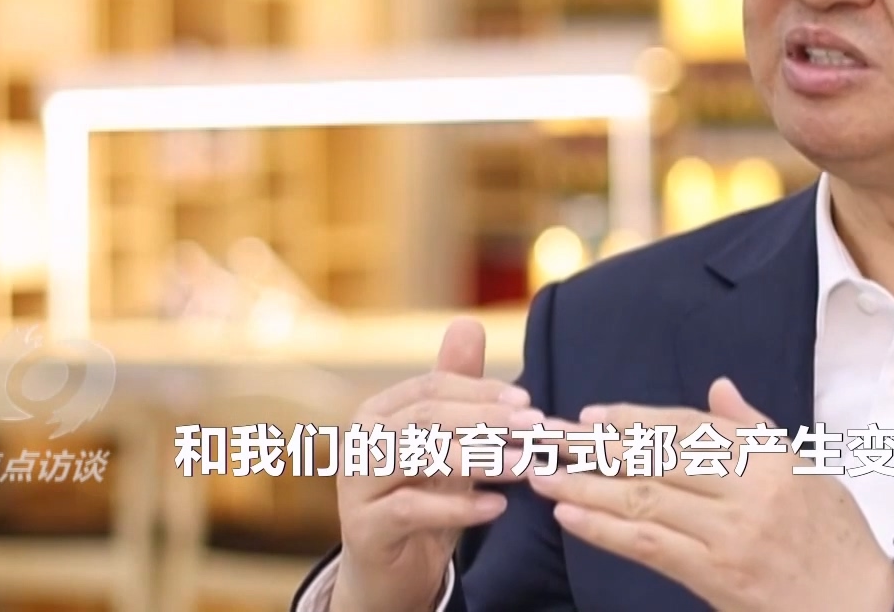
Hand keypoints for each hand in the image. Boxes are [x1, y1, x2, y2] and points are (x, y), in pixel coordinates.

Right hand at [331, 318, 545, 611]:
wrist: (390, 571)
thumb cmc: (422, 496)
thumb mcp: (445, 442)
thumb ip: (456, 387)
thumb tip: (468, 322)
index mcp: (378, 412)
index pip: (433, 388)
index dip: (482, 392)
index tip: (529, 404)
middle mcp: (359, 442)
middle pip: (428, 417)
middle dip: (488, 421)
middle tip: (537, 429)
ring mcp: (357, 486)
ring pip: (419, 458)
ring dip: (479, 459)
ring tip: (525, 466)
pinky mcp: (365, 528)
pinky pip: (413, 509)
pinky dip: (458, 508)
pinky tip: (497, 508)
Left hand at [527, 378, 893, 611]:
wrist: (858, 605)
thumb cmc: (835, 537)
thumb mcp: (807, 469)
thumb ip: (756, 429)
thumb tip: (718, 388)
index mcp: (770, 458)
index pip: (689, 428)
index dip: (636, 419)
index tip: (593, 414)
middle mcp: (749, 490)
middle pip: (658, 459)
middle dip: (596, 446)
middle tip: (548, 436)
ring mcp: (731, 535)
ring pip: (645, 500)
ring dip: (586, 484)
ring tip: (542, 474)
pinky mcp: (717, 576)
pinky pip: (650, 547)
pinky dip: (606, 529)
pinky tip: (572, 515)